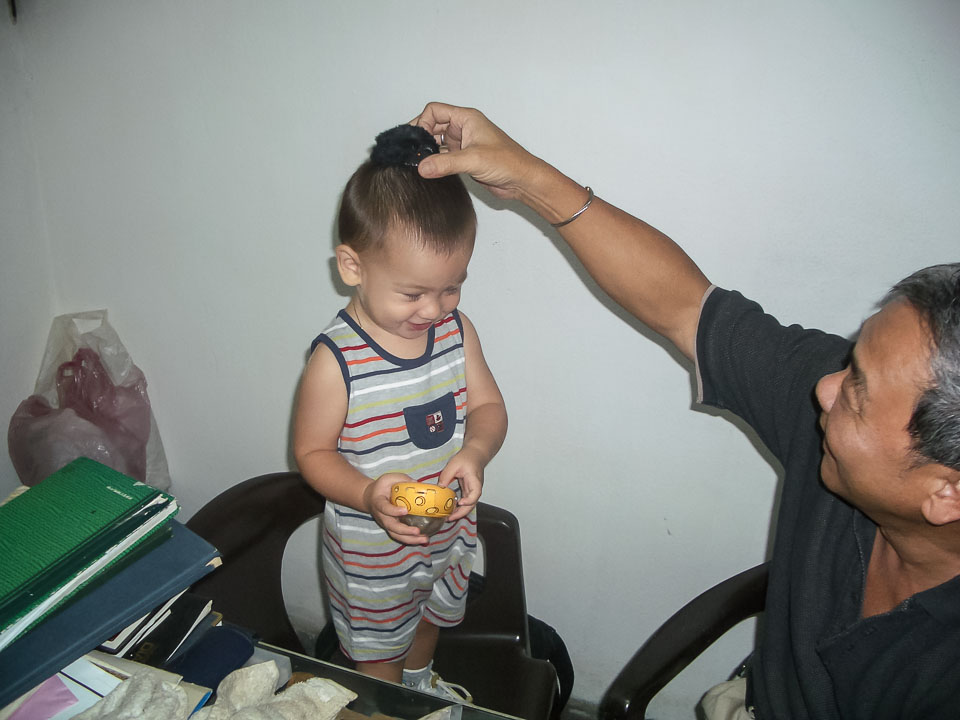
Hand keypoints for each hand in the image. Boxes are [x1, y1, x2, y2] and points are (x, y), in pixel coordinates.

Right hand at [364, 472, 428, 544]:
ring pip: (396, 535)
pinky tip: (423, 539)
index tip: (405, 510)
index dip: (393, 511)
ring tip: (424, 539)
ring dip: (410, 539)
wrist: (370, 498)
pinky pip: (400, 537)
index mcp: (379, 502)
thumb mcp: (388, 478)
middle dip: (404, 530)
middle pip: (391, 527)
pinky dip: (411, 540)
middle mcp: (381, 516)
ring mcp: (386, 524)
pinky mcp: (392, 528)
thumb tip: (417, 484)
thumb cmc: (381, 487)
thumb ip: (401, 479)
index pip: (384, 508)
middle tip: (417, 531)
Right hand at [411, 102, 541, 200]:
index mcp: (467, 118)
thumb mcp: (473, 160)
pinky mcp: (464, 159)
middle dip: (421, 138)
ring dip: (427, 152)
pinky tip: (428, 171)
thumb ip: (445, 163)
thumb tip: (421, 167)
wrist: (522, 181)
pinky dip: (434, 162)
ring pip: (436, 143)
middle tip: (411, 153)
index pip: (435, 111)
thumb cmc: (508, 162)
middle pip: (433, 126)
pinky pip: (443, 157)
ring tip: (417, 163)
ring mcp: (463, 144)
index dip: (422, 122)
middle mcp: (463, 128)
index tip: (416, 140)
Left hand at [438, 447, 484, 523]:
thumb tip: (440, 487)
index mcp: (475, 480)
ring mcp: (472, 491)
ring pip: (469, 505)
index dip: (468, 500)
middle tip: (449, 518)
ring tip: (448, 517)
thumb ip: (446, 475)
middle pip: (472, 504)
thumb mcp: (454, 464)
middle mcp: (475, 488)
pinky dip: (458, 508)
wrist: (475, 454)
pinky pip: (465, 502)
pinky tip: (450, 510)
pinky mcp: (468, 491)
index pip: (475, 494)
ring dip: (459, 512)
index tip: (460, 502)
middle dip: (461, 513)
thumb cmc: (468, 457)